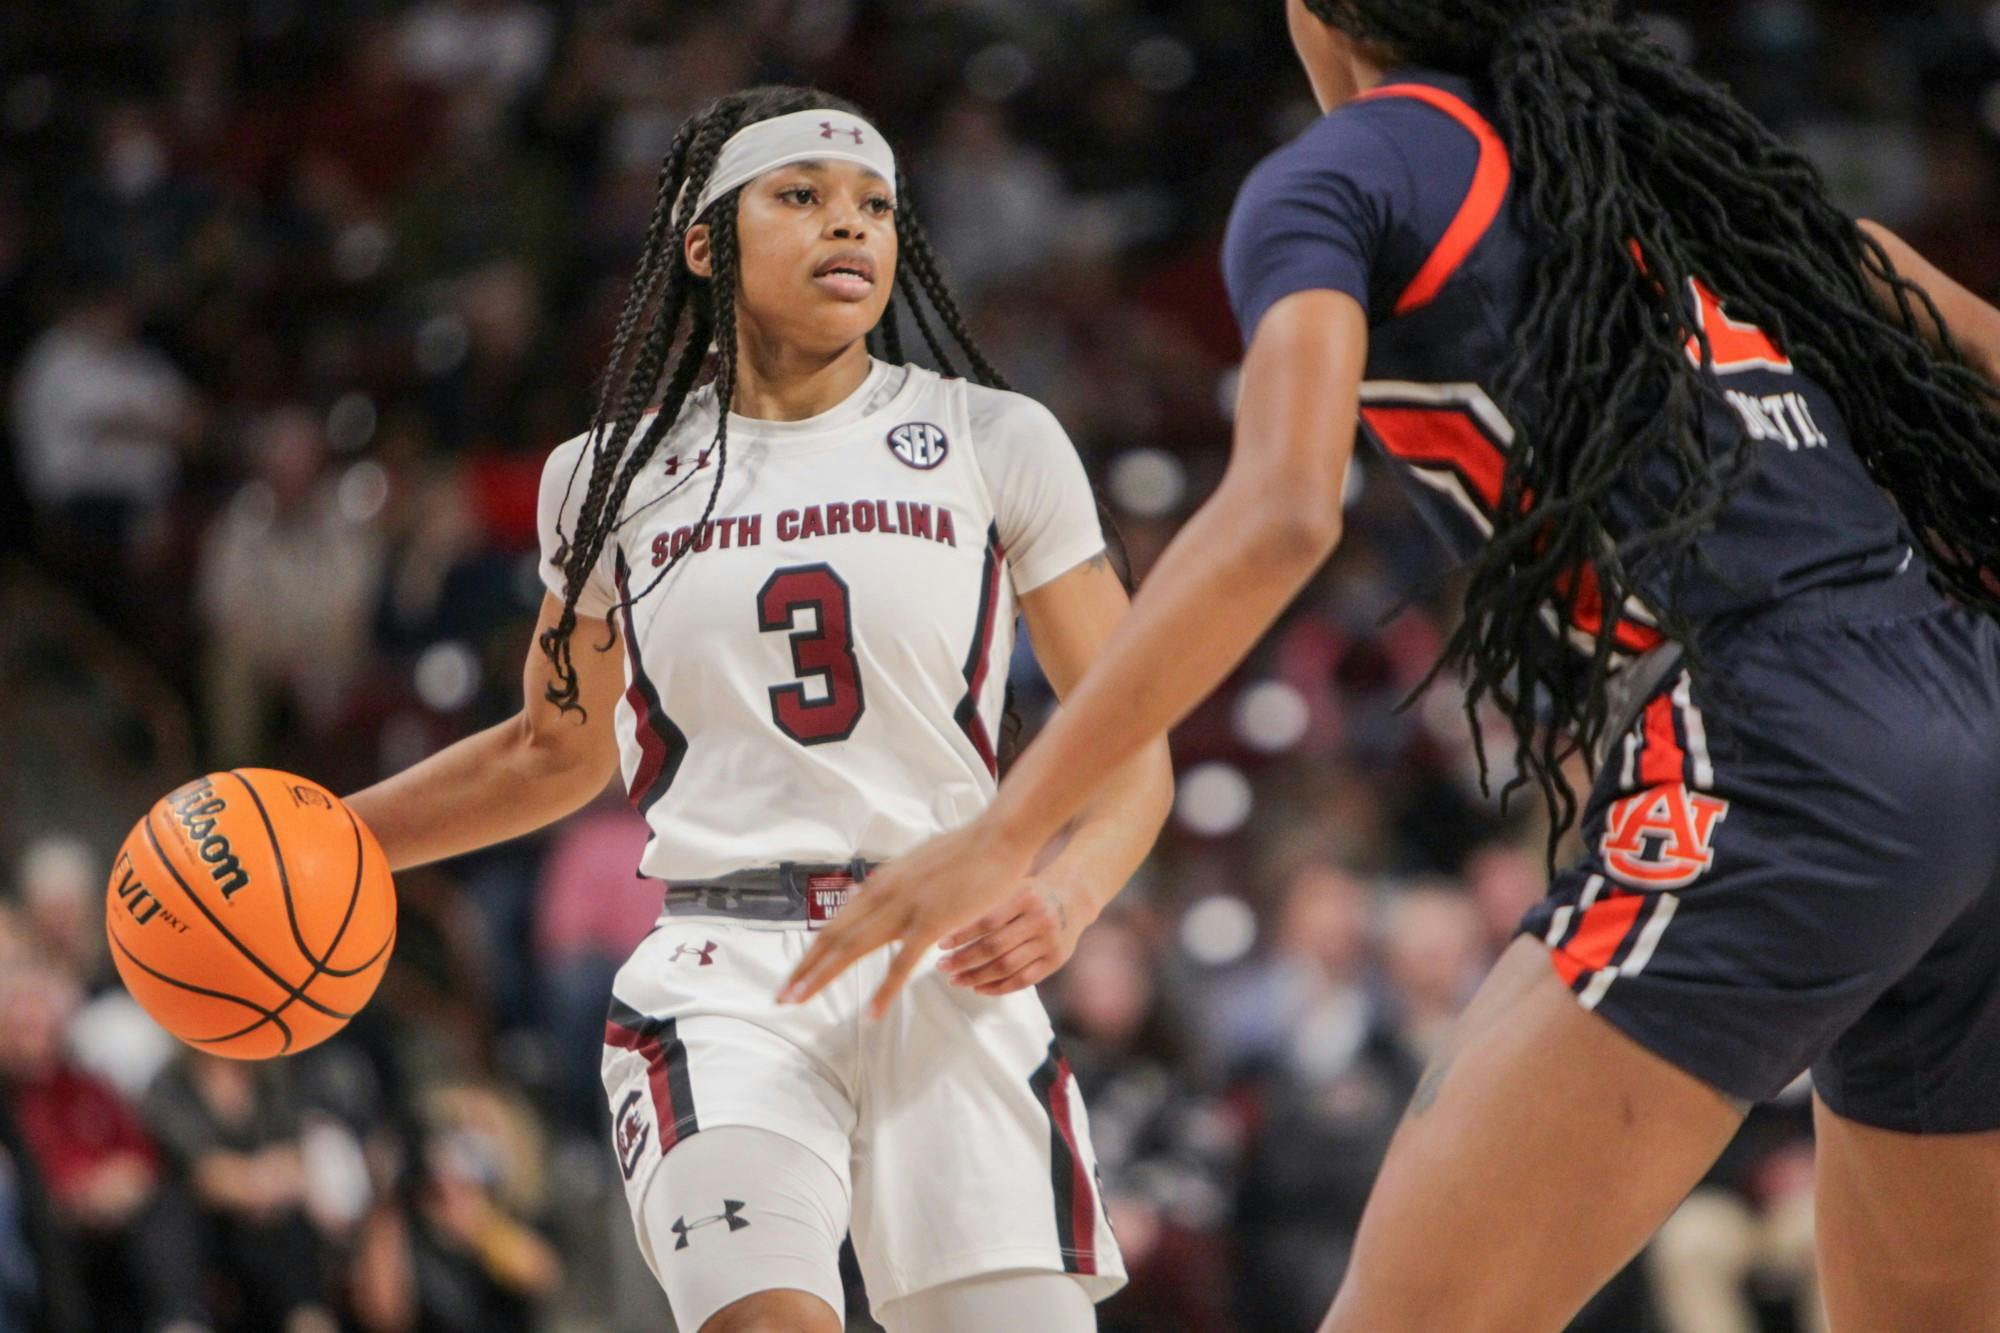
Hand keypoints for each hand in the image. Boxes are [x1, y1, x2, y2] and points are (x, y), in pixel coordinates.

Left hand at [780, 814, 1036, 1017]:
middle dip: (804, 969)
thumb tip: (862, 895)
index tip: (794, 975)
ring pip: (853, 948)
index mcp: (880, 884)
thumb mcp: (915, 865)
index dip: (811, 952)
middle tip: (780, 997)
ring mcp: (905, 908)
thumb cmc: (965, 852)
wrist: (998, 838)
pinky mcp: (931, 922)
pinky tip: (871, 1013)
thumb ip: (889, 884)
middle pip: (833, 938)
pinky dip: (884, 991)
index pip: (835, 924)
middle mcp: (883, 894)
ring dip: (823, 977)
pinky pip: (902, 964)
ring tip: (800, 1000)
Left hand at [937, 874, 1087, 995]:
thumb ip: (989, 906)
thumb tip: (949, 932)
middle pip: (994, 947)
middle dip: (964, 960)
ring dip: (976, 977)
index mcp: (1026, 897)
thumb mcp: (1014, 888)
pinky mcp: (1055, 961)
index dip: (962, 935)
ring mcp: (1050, 943)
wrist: (1073, 899)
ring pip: (1007, 967)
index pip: (987, 921)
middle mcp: (1040, 920)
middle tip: (942, 966)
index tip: (941, 944)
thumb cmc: (1032, 893)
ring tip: (955, 979)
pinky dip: (998, 987)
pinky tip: (978, 988)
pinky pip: (1023, 980)